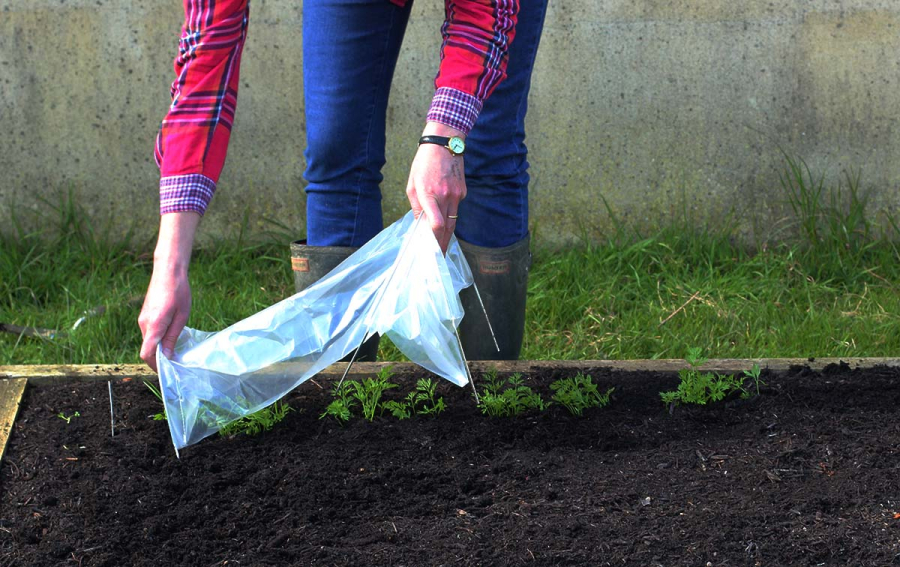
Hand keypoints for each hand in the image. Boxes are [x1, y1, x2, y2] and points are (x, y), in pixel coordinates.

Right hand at [138, 212, 199, 371]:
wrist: (168, 271)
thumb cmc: (179, 292)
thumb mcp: (182, 317)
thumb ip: (172, 337)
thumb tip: (167, 357)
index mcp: (153, 325)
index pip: (147, 353)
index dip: (156, 366)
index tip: (167, 372)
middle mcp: (144, 324)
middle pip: (147, 349)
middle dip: (159, 359)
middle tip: (176, 365)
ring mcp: (142, 319)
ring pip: (149, 341)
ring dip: (159, 349)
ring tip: (176, 352)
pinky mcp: (144, 315)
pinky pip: (149, 333)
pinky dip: (157, 339)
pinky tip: (170, 338)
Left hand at [406, 122, 466, 252]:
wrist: (444, 144)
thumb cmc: (424, 163)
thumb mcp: (412, 184)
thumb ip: (416, 206)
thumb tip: (420, 224)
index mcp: (429, 194)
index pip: (436, 223)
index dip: (435, 239)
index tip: (431, 250)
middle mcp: (446, 196)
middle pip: (447, 228)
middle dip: (442, 244)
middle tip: (438, 257)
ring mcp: (457, 194)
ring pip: (453, 220)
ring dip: (447, 234)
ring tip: (441, 246)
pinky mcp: (463, 192)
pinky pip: (455, 208)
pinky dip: (449, 215)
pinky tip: (444, 215)